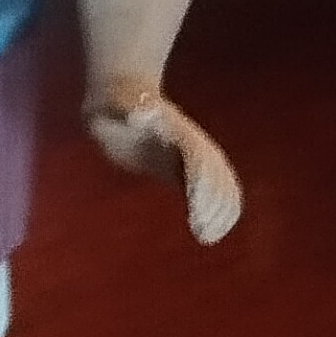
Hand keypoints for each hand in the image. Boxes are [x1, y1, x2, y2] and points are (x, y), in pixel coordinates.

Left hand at [87, 90, 243, 243]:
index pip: (197, 159)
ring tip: (207, 236)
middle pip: (213, 175)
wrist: (124, 99)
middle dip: (211, 203)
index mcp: (180, 131)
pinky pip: (212, 190)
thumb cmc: (116, 105)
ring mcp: (194, 157)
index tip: (195, 207)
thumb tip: (138, 115)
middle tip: (202, 231)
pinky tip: (212, 232)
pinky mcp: (186, 170)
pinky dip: (217, 209)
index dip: (200, 183)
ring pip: (219, 184)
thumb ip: (130, 112)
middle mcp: (194, 145)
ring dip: (218, 210)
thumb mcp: (116, 106)